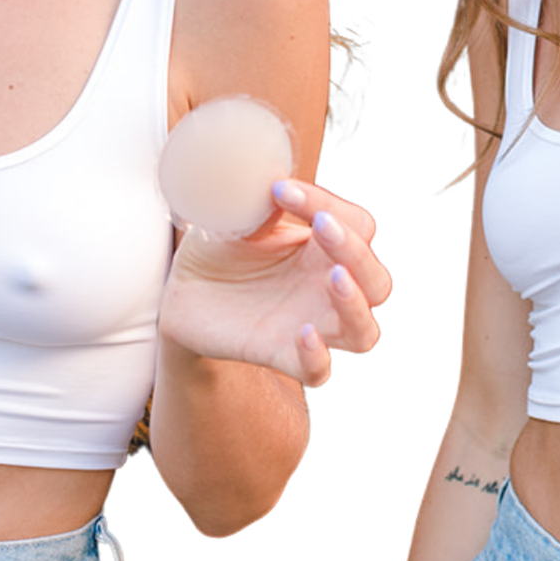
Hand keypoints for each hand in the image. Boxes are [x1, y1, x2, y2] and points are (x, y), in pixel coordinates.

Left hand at [160, 178, 389, 385]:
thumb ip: (260, 205)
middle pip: (378, 281)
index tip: (279, 189)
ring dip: (356, 304)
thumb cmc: (220, 248)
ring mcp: (311, 324)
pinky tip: (302, 333)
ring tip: (333, 279)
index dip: (328, 204)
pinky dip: (317, 356)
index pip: (358, 226)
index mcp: (326, 248)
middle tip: (322, 226)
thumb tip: (276, 191)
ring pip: (364, 332)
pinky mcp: (283, 356)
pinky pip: (319, 371)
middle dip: (358, 253)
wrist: (181, 291)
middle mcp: (328, 288)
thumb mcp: (237, 215)